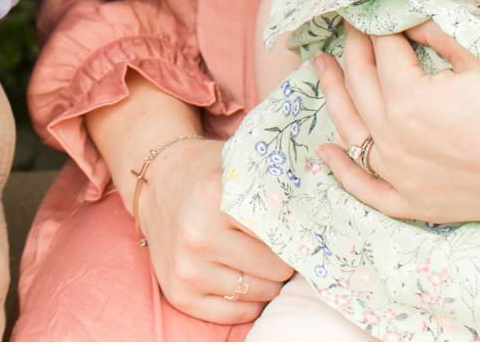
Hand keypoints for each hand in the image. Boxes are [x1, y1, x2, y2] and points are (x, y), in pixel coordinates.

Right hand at [136, 137, 292, 323]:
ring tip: (256, 256)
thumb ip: (275, 182)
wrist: (156, 185)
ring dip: (268, 280)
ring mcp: (187, 269)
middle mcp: (198, 237)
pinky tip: (241, 275)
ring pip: (260, 294)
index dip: (296, 233)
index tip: (299, 228)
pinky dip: (249, 300)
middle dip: (283, 258)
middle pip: (276, 269)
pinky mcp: (180, 294)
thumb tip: (322, 207)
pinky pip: (237, 314)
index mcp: (215, 198)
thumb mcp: (239, 165)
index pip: (282, 234)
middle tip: (274, 243)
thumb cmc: (207, 176)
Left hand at [314, 21, 479, 223]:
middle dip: (352, 49)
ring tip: (321, 67)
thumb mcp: (478, 55)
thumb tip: (402, 6)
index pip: (381, 49)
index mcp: (408, 98)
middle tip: (349, 25)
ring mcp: (402, 174)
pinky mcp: (416, 202)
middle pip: (361, 83)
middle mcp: (395, 138)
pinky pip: (368, 190)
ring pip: (353, 129)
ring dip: (334, 95)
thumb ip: (433, 30)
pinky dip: (344, 172)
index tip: (369, 3)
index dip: (376, 22)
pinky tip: (326, 153)